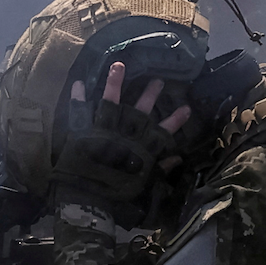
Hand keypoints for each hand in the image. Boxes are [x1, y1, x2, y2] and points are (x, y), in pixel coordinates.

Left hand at [50, 63, 193, 222]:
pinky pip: (80, 111)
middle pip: (139, 110)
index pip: (163, 132)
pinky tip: (79, 82)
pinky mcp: (84, 132)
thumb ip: (160, 170)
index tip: (187, 108)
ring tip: (118, 64)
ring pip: (111, 101)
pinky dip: (78, 97)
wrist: (90, 200)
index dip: (174, 121)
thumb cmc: (118, 196)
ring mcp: (104, 130)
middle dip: (149, 95)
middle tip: (158, 80)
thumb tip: (177, 159)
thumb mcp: (144, 185)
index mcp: (140, 149)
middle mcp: (125, 134)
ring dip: (115, 82)